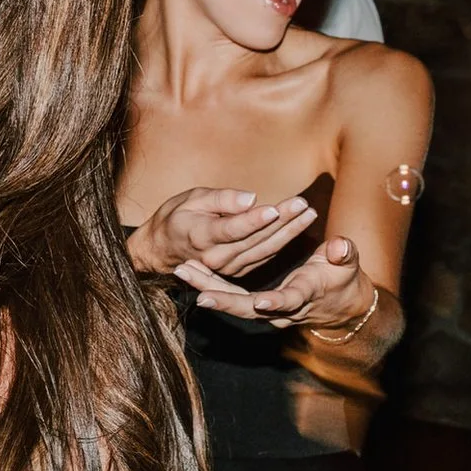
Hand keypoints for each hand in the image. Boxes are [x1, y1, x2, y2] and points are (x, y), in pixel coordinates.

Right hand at [129, 187, 316, 278]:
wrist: (162, 249)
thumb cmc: (177, 217)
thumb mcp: (192, 199)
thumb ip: (221, 199)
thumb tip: (251, 199)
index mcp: (201, 237)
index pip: (233, 229)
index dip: (255, 220)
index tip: (275, 209)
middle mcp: (216, 257)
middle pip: (255, 240)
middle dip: (282, 222)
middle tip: (303, 205)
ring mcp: (227, 268)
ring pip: (264, 250)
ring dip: (289, 233)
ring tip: (308, 213)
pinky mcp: (236, 271)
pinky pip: (263, 257)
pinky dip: (281, 243)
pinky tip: (296, 228)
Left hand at [176, 234, 371, 330]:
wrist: (339, 304)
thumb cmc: (343, 278)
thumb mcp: (348, 264)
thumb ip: (344, 255)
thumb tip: (340, 246)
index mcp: (306, 294)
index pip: (292, 300)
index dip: (278, 302)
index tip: (261, 301)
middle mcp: (284, 308)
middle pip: (249, 309)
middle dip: (224, 300)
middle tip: (199, 292)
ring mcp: (269, 311)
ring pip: (234, 303)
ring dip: (209, 288)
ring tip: (184, 271)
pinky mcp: (258, 306)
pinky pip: (230, 297)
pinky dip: (211, 285)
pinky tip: (190, 271)